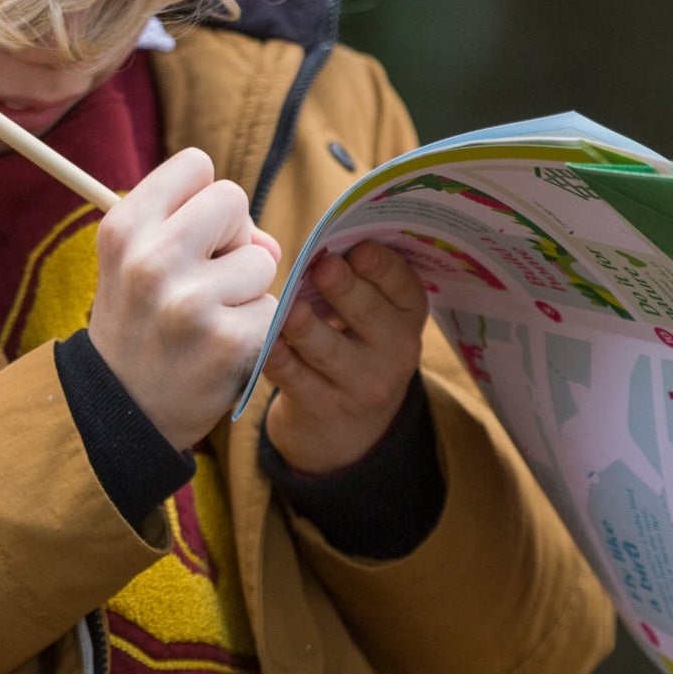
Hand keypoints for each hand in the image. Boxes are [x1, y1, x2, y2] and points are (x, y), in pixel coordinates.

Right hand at [90, 147, 283, 449]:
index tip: (192, 234)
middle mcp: (151, 259)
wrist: (123, 411)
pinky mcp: (228, 341)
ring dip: (248, 288)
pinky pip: (274, 308)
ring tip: (209, 320)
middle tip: (205, 279)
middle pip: (234, 199)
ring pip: (261, 259)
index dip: (203, 199)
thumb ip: (190, 227)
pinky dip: (257, 328)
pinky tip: (223, 349)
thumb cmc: (139, 324)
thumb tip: (264, 240)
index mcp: (123, 228)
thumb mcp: (134, 261)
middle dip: (232, 236)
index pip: (196, 165)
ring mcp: (190, 302)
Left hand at [263, 241, 429, 474]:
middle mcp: (393, 352)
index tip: (358, 248)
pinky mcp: (321, 408)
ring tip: (292, 308)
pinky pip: (294, 377)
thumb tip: (322, 241)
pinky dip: (277, 356)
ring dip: (307, 326)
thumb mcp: (372, 321)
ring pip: (329, 349)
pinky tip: (265, 342)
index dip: (382, 266)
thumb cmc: (352, 350)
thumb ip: (357, 281)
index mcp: (407, 318)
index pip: (404, 287)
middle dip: (345, 288)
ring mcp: (359, 385)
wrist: (347, 432)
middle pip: (369, 315)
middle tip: (323, 266)